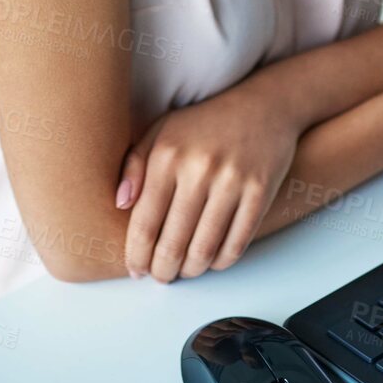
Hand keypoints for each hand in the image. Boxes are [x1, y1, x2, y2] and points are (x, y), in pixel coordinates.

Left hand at [116, 81, 303, 282]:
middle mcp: (198, 168)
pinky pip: (237, 243)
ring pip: (204, 250)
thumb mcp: (160, 131)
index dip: (137, 256)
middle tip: (161, 276)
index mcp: (167, 155)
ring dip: (191, 270)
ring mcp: (232, 181)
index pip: (144, 224)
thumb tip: (119, 203)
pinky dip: (221, 261)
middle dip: (162, 271)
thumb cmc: (205, 123)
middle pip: (173, 244)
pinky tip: (211, 260)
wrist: (263, 105)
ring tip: (185, 270)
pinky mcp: (260, 191)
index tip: (136, 269)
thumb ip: (133, 165)